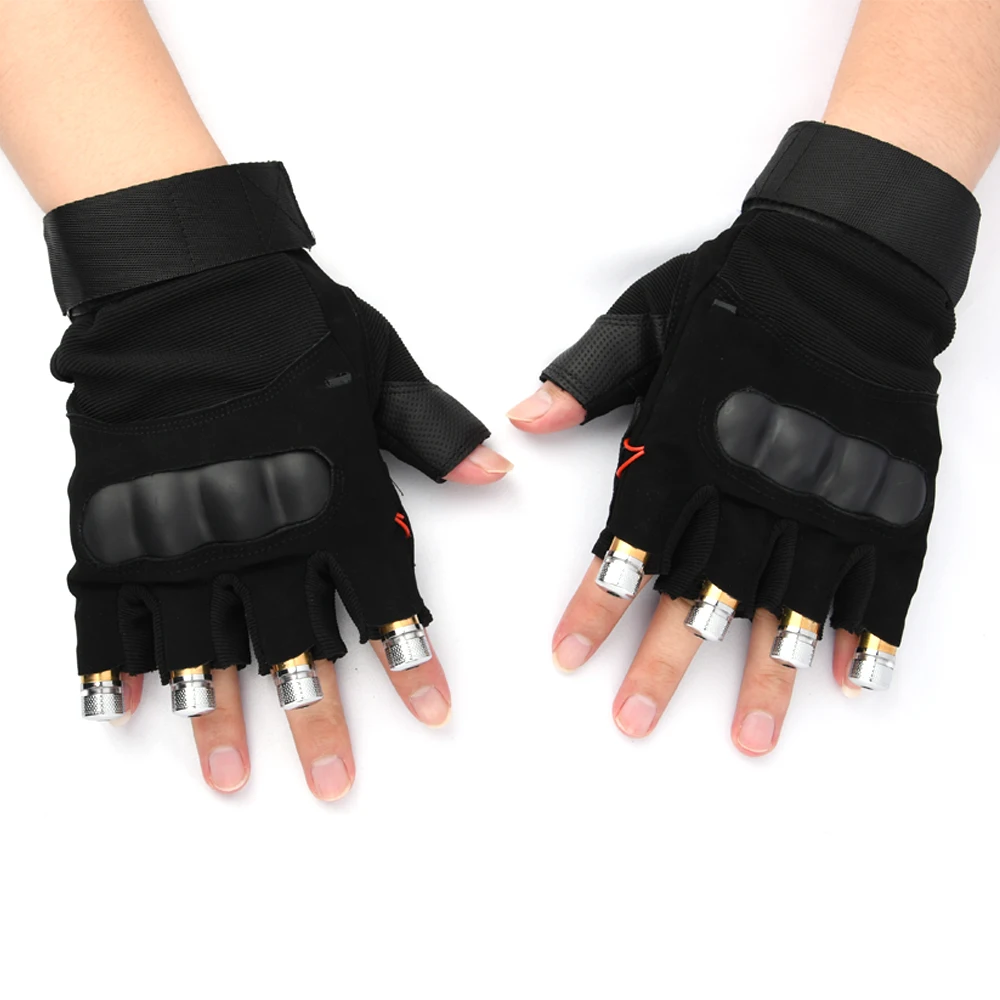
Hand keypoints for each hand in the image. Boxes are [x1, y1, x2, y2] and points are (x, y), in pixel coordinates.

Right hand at [50, 162, 510, 795]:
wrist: (186, 282)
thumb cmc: (289, 321)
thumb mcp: (380, 370)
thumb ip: (435, 434)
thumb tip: (498, 471)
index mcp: (334, 501)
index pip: (384, 602)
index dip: (412, 662)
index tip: (433, 713)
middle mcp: (264, 535)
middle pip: (296, 651)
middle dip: (318, 721)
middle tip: (332, 783)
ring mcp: (184, 535)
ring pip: (203, 651)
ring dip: (215, 719)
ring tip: (227, 777)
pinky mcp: (117, 523)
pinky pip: (108, 612)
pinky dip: (110, 665)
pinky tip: (117, 712)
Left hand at [509, 122, 978, 754]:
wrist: (846, 258)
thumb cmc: (740, 289)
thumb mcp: (648, 319)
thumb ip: (588, 377)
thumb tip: (523, 420)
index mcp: (686, 446)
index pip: (630, 543)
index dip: (597, 604)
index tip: (569, 659)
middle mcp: (751, 484)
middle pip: (702, 592)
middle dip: (666, 662)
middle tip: (637, 721)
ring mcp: (825, 495)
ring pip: (790, 602)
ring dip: (768, 674)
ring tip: (750, 737)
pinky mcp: (887, 494)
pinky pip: (882, 578)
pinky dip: (870, 631)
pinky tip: (854, 680)